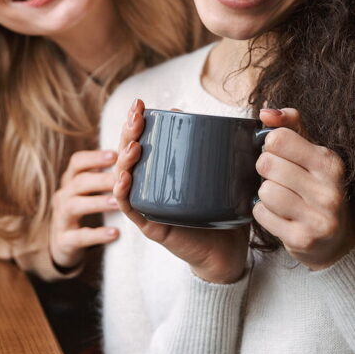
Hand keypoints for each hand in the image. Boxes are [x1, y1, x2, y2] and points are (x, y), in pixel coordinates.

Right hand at [49, 149, 120, 269]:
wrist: (65, 242)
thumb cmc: (84, 206)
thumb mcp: (90, 188)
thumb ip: (106, 171)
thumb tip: (134, 148)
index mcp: (71, 180)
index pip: (77, 162)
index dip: (94, 157)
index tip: (115, 154)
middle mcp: (63, 195)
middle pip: (79, 182)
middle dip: (101, 179)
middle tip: (123, 178)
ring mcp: (61, 218)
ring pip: (75, 206)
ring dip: (98, 202)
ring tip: (118, 203)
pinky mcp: (64, 241)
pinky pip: (79, 237)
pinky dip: (97, 234)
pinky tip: (115, 233)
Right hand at [112, 99, 248, 283]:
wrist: (230, 250)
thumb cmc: (226, 208)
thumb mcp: (225, 170)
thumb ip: (223, 143)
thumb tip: (221, 115)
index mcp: (164, 168)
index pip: (143, 139)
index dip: (137, 121)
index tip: (140, 103)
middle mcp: (152, 184)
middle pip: (130, 154)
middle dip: (128, 132)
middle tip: (134, 115)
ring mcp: (149, 204)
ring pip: (125, 177)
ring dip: (124, 159)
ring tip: (133, 145)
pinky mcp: (152, 225)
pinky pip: (132, 208)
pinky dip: (124, 192)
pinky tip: (126, 178)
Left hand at [253, 108, 354, 270]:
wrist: (336, 238)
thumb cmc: (317, 185)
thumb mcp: (312, 152)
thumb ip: (290, 125)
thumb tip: (265, 112)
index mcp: (330, 163)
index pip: (279, 139)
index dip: (271, 145)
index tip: (279, 153)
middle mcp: (329, 191)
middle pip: (268, 165)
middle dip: (265, 169)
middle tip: (276, 176)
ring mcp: (318, 218)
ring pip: (264, 191)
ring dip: (265, 193)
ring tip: (280, 196)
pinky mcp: (302, 239)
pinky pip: (262, 214)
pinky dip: (263, 212)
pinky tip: (279, 214)